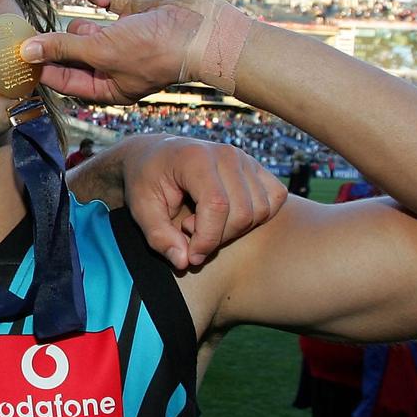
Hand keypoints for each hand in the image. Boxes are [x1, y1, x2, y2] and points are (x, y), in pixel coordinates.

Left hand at [21, 0, 237, 103]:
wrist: (204, 30)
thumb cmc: (156, 52)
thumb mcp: (101, 52)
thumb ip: (62, 49)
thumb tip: (26, 51)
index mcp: (107, 86)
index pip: (64, 79)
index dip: (41, 68)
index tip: (15, 55)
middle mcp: (114, 64)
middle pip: (72, 54)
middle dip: (58, 44)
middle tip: (31, 32)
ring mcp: (124, 37)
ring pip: (87, 28)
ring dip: (79, 23)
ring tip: (77, 25)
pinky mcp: (134, 11)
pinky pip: (107, 2)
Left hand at [121, 135, 285, 268]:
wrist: (154, 155)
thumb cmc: (145, 181)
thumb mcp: (141, 209)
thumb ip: (160, 237)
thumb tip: (184, 262)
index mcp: (195, 158)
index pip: (217, 206)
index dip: (208, 238)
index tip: (191, 255)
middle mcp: (226, 154)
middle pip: (242, 212)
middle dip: (218, 237)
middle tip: (189, 231)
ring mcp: (245, 158)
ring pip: (260, 210)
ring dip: (235, 229)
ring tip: (203, 220)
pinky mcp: (256, 167)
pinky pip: (275, 198)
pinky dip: (256, 216)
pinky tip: (228, 216)